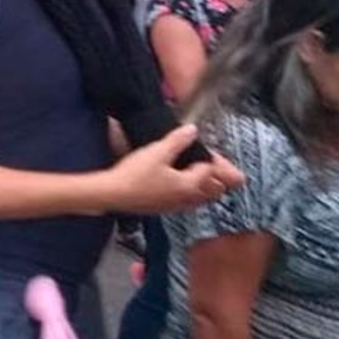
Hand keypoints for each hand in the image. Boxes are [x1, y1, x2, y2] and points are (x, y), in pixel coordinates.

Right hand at [102, 125, 241, 214]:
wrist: (112, 194)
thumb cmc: (135, 174)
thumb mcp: (157, 151)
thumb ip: (177, 140)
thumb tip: (192, 130)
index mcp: (189, 184)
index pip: (210, 171)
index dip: (214, 160)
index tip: (212, 151)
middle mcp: (186, 198)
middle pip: (213, 191)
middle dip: (220, 180)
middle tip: (225, 171)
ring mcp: (175, 206)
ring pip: (201, 200)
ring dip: (207, 190)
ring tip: (208, 181)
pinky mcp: (163, 208)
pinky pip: (187, 203)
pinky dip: (192, 195)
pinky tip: (182, 189)